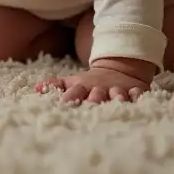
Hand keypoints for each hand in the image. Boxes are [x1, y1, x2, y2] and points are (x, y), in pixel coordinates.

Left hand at [36, 58, 154, 103]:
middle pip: (97, 94)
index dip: (70, 97)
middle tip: (92, 104)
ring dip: (117, 97)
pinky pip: (137, 93)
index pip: (75, 92)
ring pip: (118, 94)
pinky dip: (138, 97)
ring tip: (117, 101)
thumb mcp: (73, 81)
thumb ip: (55, 86)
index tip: (64, 104)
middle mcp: (100, 89)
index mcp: (84, 87)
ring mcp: (118, 89)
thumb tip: (35, 90)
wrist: (117, 69)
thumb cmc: (90, 83)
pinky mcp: (134, 90)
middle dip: (95, 99)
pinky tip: (138, 100)